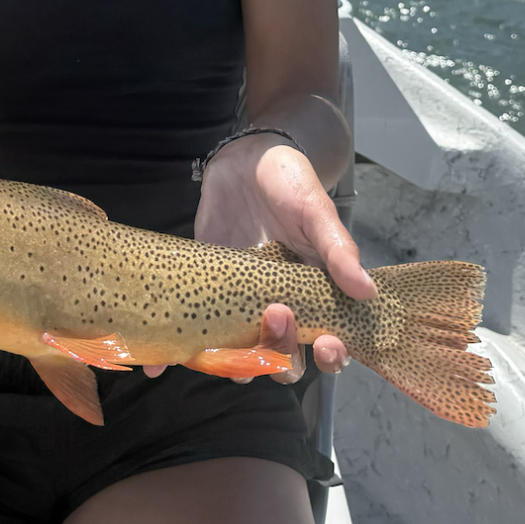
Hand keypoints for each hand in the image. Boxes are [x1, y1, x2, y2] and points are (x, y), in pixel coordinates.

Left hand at [158, 133, 371, 381]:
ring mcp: (238, 303)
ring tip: (218, 353)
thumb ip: (337, 249)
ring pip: (238, 354)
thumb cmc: (288, 181)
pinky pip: (195, 333)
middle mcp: (278, 306)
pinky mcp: (203, 293)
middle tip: (273, 314)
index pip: (329, 341)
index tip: (327, 344)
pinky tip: (159, 363)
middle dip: (279, 353)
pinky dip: (178, 354)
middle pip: (283, 356)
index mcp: (313, 293)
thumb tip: (365, 291)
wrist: (243, 159)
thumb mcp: (315, 210)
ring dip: (229, 364)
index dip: (331, 355)